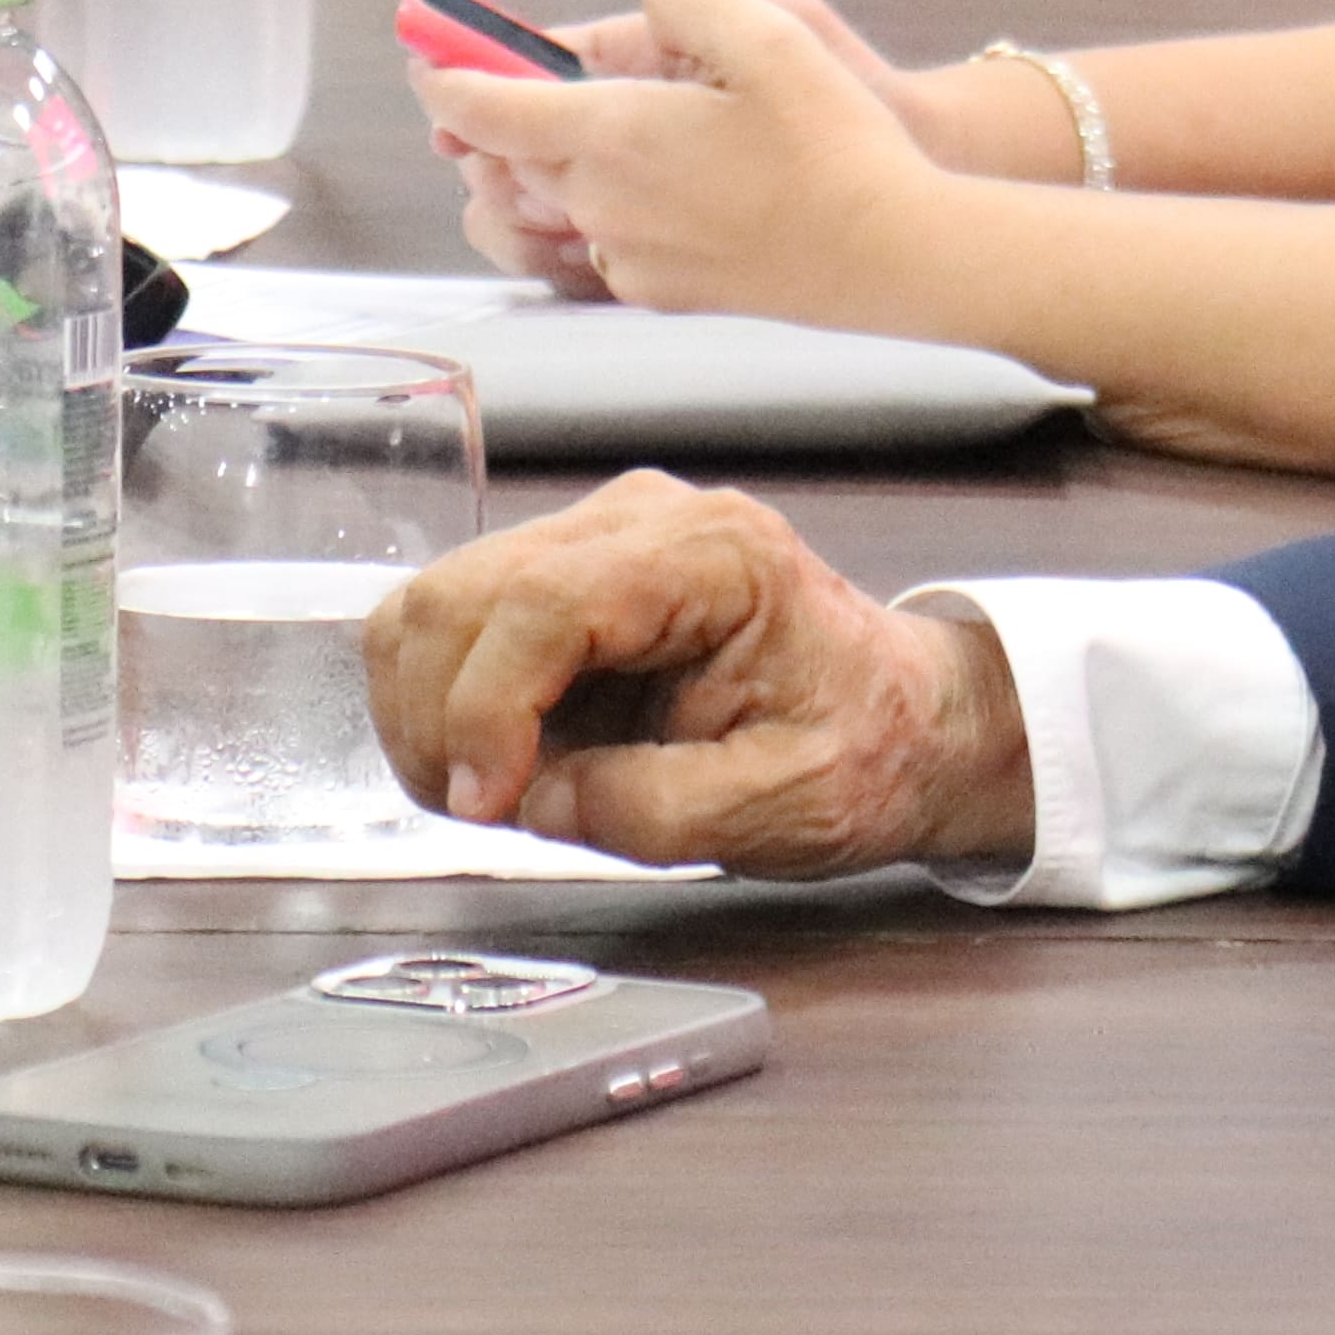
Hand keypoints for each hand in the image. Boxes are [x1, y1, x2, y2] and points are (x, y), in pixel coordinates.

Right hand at [367, 470, 1033, 874]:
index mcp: (717, 556)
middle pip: (462, 596)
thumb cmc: (867, 749)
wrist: (905, 721)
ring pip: (433, 607)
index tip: (487, 805)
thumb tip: (534, 801)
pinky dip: (442, 703)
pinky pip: (451, 628)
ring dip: (429, 714)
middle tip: (487, 813)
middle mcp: (644, 521)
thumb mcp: (789, 807)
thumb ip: (654, 809)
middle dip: (440, 720)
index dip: (485, 709)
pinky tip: (503, 758)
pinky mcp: (561, 576)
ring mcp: (595, 539)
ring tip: (498, 791)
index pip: (546, 603)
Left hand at [411, 0, 947, 319]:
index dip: (443, 71)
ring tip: (608, 127)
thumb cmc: (840, 143)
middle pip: (511, 150)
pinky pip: (600, 239)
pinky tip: (672, 184)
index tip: (426, 49)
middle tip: (533, 70)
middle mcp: (599, 200)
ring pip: (553, 197)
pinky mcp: (656, 292)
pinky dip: (608, 206)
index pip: (481, 105)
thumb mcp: (775, 27)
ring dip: (556, 160)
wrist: (895, 255)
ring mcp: (623, 254)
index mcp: (612, 130)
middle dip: (506, 110)